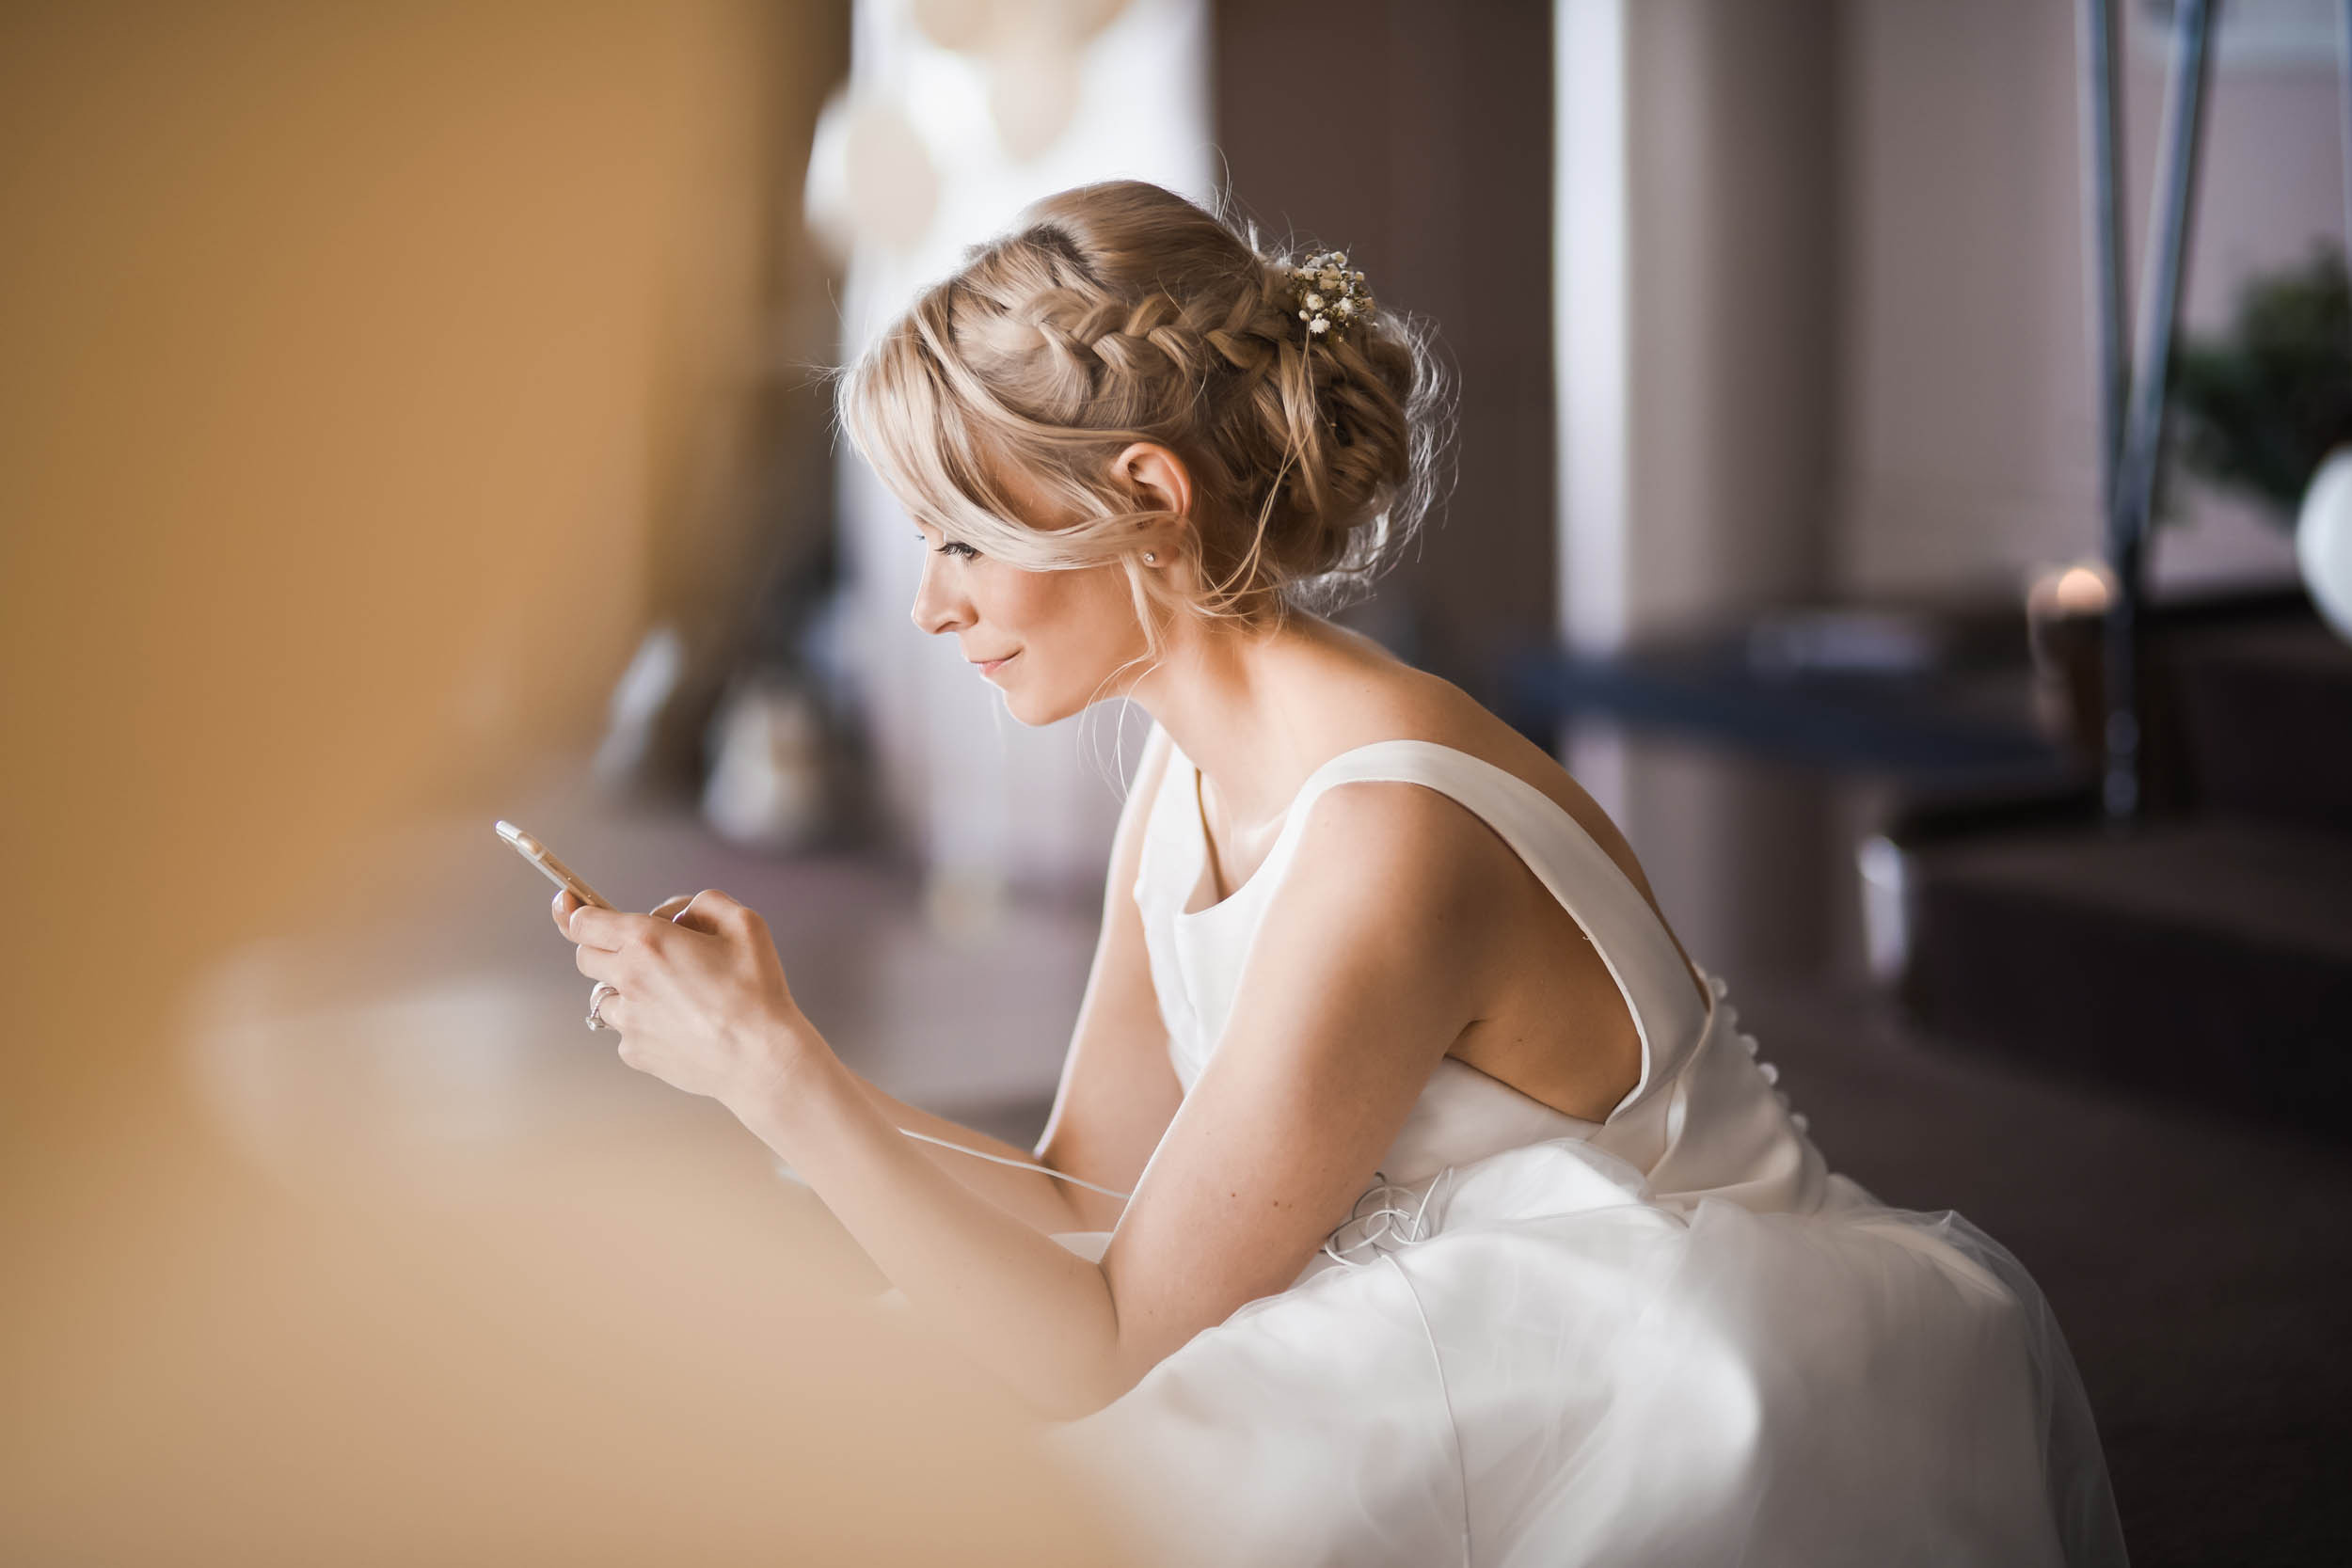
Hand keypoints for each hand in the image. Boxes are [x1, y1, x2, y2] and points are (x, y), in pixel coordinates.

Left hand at [555, 887, 818, 1108]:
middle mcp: (628, 979)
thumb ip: (703, 903)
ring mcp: (628, 1020)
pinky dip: (642, 1023)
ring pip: (604, 997)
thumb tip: (676, 915)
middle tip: (642, 953)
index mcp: (647, 940)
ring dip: (625, 990)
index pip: (584, 922)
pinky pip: (625, 1030)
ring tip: (669, 996)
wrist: (760, 1059)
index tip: (570, 905)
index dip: (576, 911)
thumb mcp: (744, 923)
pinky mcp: (635, 1051)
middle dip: (604, 948)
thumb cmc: (757, 990)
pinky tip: (679, 1025)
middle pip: (585, 957)